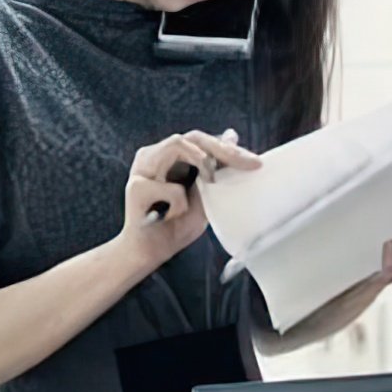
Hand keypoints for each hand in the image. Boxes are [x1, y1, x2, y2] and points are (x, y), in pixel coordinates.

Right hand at [117, 129, 260, 265]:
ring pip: (178, 144)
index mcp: (168, 157)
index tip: (255, 162)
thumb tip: (233, 139)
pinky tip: (173, 216)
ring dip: (202, 161)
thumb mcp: (204, 199)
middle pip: (192, 137)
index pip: (202, 141)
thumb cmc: (174, 227)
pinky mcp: (136, 187)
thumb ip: (216, 172)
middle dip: (223, 149)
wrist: (147, 254)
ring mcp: (142, 168)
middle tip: (247, 163)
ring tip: (211, 180)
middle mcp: (153, 156)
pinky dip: (180, 204)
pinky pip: (171, 187)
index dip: (229, 148)